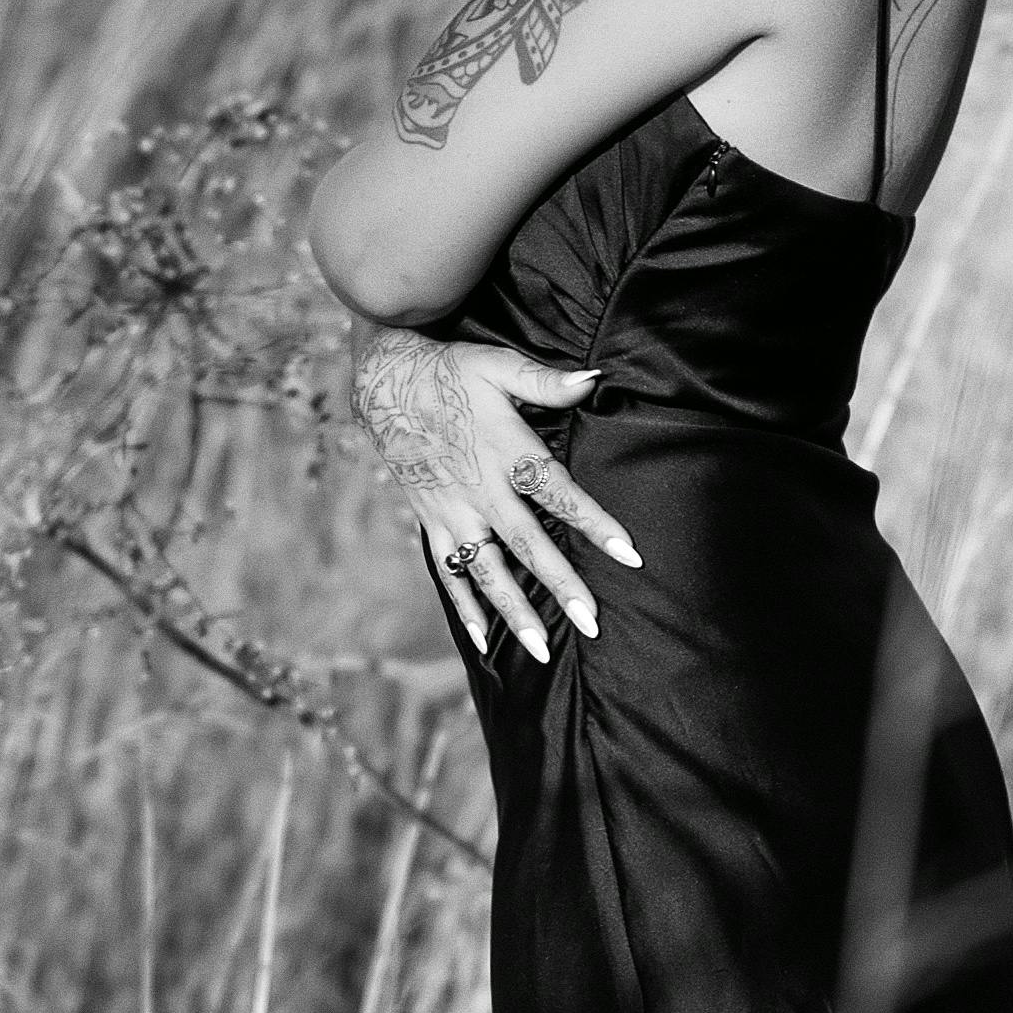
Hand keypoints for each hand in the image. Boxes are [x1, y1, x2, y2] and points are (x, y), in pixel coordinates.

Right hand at [350, 326, 638, 663]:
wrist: (383, 382)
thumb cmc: (449, 371)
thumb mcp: (498, 365)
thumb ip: (546, 381)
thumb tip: (595, 380)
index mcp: (506, 452)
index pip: (558, 492)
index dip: (594, 523)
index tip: (629, 554)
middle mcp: (480, 490)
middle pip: (527, 544)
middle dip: (561, 585)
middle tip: (592, 622)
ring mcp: (453, 511)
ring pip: (487, 570)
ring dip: (514, 611)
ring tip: (540, 648)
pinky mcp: (432, 521)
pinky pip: (448, 571)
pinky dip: (464, 605)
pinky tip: (483, 638)